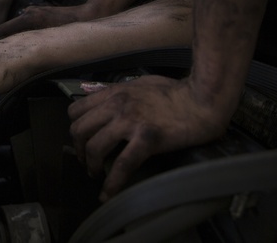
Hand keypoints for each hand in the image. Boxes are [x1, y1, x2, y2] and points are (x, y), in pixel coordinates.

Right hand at [0, 4, 84, 40]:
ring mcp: (35, 12)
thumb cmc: (74, 26)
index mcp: (30, 18)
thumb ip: (35, 41)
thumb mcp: (53, 37)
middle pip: (7, 28)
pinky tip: (18, 43)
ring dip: (8, 37)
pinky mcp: (40, 14)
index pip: (3, 28)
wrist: (90, 14)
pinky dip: (18, 34)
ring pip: (16, 27)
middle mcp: (30, 13)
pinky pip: (24, 25)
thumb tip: (19, 50)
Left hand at [68, 74, 230, 200]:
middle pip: (79, 130)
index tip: (82, 140)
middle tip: (86, 161)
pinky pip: (122, 164)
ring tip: (96, 174)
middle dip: (78, 149)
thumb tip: (111, 104)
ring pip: (94, 147)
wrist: (201, 99)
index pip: (77, 110)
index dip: (75, 127)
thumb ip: (123, 93)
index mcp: (114, 93)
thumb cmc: (176, 91)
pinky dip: (112, 182)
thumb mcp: (141, 84)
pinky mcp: (147, 139)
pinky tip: (108, 193)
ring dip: (91, 165)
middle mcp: (117, 105)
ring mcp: (130, 122)